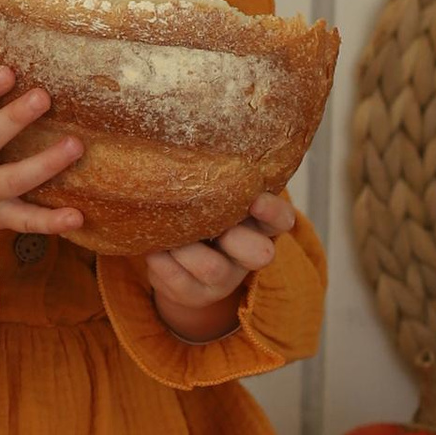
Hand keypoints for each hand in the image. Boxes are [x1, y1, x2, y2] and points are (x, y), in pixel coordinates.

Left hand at [145, 191, 294, 338]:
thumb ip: (217, 180)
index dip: (272, 210)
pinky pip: (177, 281)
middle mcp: (248, 256)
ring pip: (211, 267)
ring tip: (168, 230)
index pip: (282, 219)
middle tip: (211, 224)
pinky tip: (153, 246)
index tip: (255, 197)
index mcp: (260, 225)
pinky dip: (160, 259)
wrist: (181, 261)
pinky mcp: (194, 295)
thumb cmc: (202, 214)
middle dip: (235, 238)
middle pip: (260, 254)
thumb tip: (193, 139)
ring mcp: (223, 280)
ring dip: (185, 247)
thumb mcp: (216, 199)